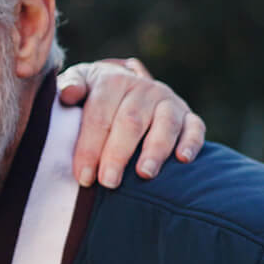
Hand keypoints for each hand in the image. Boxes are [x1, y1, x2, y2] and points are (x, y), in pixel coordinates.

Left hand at [58, 57, 205, 187]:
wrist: (121, 82)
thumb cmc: (91, 93)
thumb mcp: (78, 83)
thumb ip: (70, 87)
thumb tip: (68, 95)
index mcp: (112, 81)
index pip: (99, 116)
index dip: (89, 146)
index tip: (83, 176)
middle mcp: (143, 88)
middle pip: (130, 122)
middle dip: (118, 154)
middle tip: (109, 182)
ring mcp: (168, 100)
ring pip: (164, 124)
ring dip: (155, 150)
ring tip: (145, 174)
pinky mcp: (188, 114)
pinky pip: (195, 127)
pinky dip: (191, 142)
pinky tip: (183, 159)